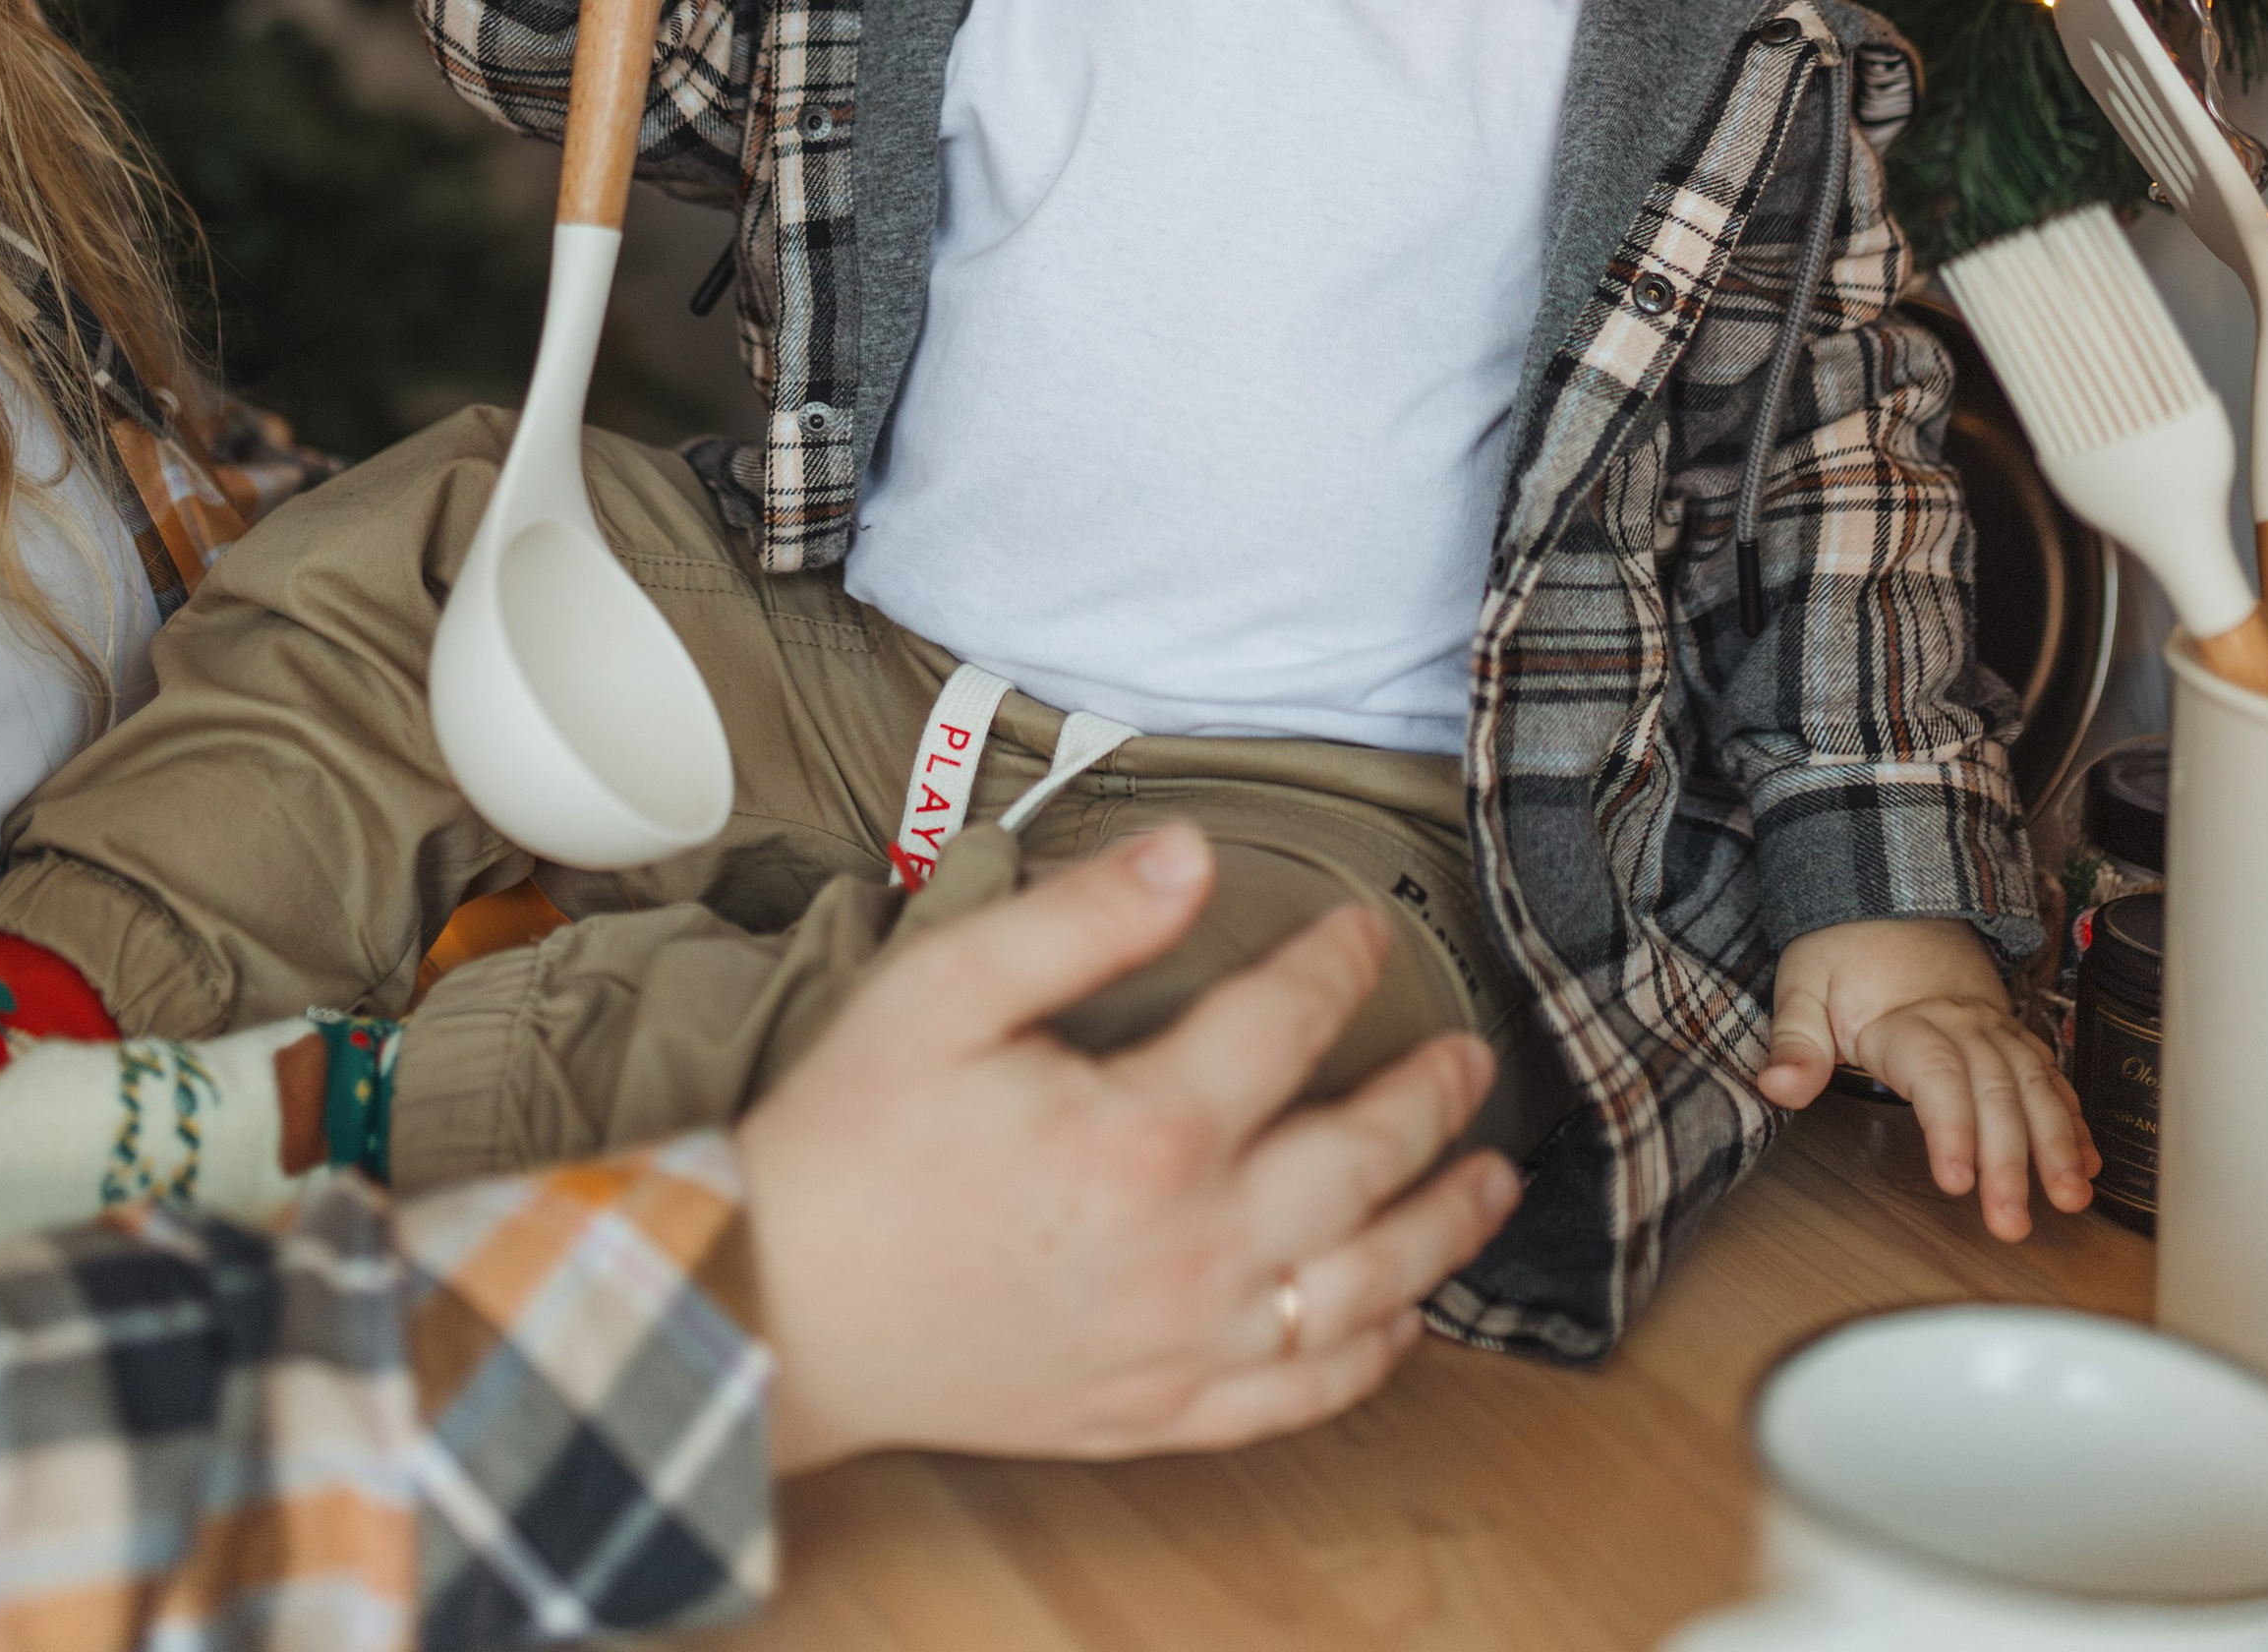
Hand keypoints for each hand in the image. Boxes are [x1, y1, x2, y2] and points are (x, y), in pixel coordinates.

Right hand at [735, 823, 1520, 1467]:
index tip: (1364, 926)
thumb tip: (1195, 854)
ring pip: (1360, 1290)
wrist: (774, 1309)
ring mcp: (1180, 1345)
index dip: (1338, 963)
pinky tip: (1401, 1324)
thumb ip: (1084, 919)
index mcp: (1144, 1130)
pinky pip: (1294, 1397)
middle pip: (1359, 1162)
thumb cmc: (849, 1142)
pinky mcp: (1152, 1414)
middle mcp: (1189, 1249)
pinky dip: (1365, 1360)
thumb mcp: (947, 989)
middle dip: (1428, 1100)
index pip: (1286, 1024)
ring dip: (1442, 1232)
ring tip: (1493, 1183)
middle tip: (1469, 1056)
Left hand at [1758, 915, 2095, 1241]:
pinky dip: (2072, 1118)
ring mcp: (1993, 1026)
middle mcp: (1961, 1022)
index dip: (1951, 1129)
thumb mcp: (1802, 984)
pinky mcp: (2010, 1031)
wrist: (1886, 886)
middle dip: (2009, 1160)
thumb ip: (1795, 1042)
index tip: (1957, 1181)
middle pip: (1993, 1092)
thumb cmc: (1841, 946)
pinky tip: (2087, 1163)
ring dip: (2056, 1142)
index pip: (1936, 1076)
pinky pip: (2049, 1073)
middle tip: (2012, 1222)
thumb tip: (1775, 1088)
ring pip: (2034, 1084)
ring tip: (2070, 1198)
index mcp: (1906, 1017)